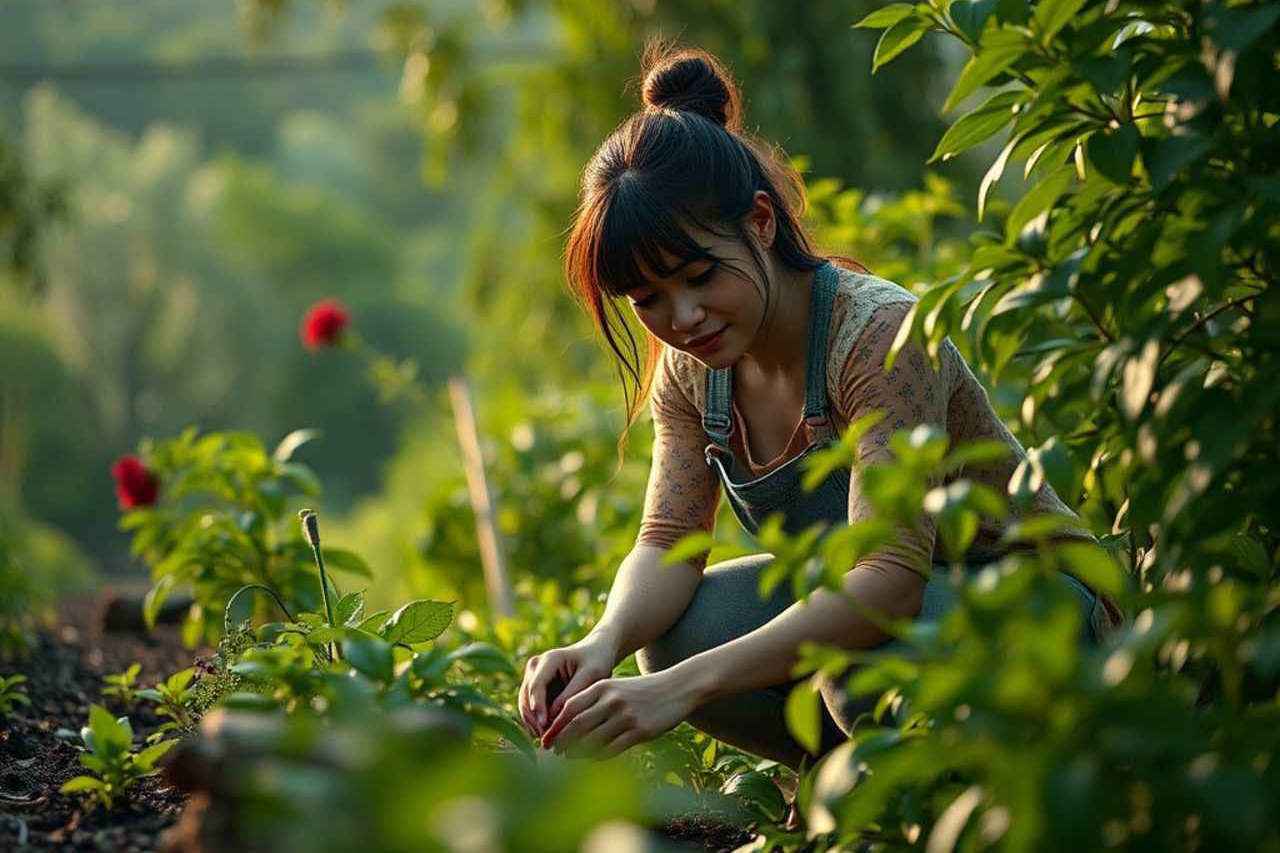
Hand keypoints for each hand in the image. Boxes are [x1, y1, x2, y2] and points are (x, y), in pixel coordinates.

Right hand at [518, 635, 616, 738]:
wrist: (596, 653)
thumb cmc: (597, 662)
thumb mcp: (591, 675)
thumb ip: (572, 695)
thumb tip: (553, 719)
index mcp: (549, 659)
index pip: (537, 685)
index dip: (538, 706)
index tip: (544, 725)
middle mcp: (535, 667)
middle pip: (527, 697)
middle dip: (535, 720)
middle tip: (546, 740)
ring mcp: (532, 678)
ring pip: (526, 706)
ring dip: (534, 725)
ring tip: (548, 742)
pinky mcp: (535, 690)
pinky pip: (531, 710)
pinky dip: (537, 723)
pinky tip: (548, 737)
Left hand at [540, 670, 698, 759]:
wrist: (676, 688)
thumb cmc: (640, 690)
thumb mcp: (615, 687)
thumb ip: (593, 700)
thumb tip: (565, 723)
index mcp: (603, 686)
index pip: (570, 707)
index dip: (555, 725)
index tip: (545, 738)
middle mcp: (612, 700)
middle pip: (578, 724)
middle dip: (562, 741)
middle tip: (552, 752)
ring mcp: (626, 716)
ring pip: (593, 739)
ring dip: (577, 752)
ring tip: (569, 757)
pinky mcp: (640, 730)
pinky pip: (612, 749)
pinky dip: (598, 756)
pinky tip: (592, 759)